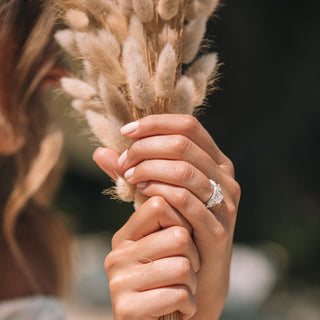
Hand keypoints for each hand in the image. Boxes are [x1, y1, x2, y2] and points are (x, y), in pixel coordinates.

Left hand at [93, 114, 239, 319]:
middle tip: (124, 161)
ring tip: (129, 176)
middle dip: (146, 148)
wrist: (200, 271)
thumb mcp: (155, 189)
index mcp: (215, 160)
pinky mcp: (218, 228)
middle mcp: (225, 176)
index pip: (188, 126)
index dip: (155, 123)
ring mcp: (225, 202)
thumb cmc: (176, 222)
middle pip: (182, 144)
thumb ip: (132, 170)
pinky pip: (184, 200)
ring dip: (149, 168)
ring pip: (183, 170)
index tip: (126, 132)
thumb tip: (100, 152)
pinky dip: (159, 190)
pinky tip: (142, 192)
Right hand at [104, 197, 199, 318]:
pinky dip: (189, 304)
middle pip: (178, 236)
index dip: (182, 220)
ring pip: (182, 266)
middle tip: (185, 270)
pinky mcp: (126, 308)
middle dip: (193, 257)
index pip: (160, 204)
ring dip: (192, 283)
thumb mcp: (166, 247)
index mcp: (127, 234)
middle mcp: (118, 254)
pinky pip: (178, 294)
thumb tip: (170, 181)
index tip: (183, 239)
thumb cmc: (169, 280)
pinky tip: (178, 308)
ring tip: (180, 289)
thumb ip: (167, 220)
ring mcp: (118, 281)